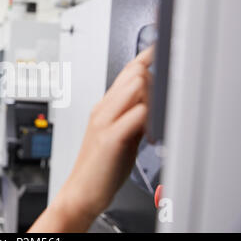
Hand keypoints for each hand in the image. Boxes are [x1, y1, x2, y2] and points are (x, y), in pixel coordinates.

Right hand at [28, 46, 153, 231]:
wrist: (81, 190)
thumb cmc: (99, 165)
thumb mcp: (118, 134)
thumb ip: (132, 115)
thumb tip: (152, 103)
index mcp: (103, 106)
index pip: (126, 72)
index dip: (145, 58)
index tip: (159, 49)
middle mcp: (102, 108)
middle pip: (135, 74)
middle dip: (154, 82)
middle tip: (159, 105)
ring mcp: (105, 121)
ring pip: (137, 87)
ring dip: (152, 98)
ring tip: (152, 122)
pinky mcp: (111, 137)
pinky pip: (137, 114)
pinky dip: (150, 117)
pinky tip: (150, 134)